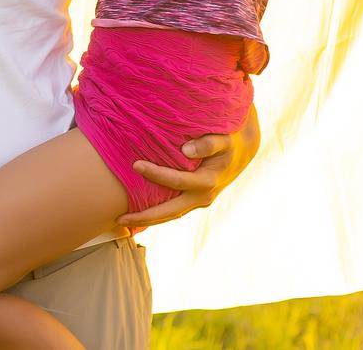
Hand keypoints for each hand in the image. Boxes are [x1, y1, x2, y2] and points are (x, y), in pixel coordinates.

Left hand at [119, 106, 260, 228]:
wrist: (243, 150)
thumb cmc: (230, 141)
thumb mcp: (224, 138)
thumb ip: (208, 143)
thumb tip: (185, 150)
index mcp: (208, 181)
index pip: (177, 181)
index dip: (156, 174)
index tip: (135, 165)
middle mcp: (203, 197)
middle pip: (169, 212)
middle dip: (144, 217)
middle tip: (119, 219)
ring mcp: (199, 202)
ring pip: (170, 215)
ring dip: (148, 221)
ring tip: (123, 224)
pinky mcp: (195, 200)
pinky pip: (173, 210)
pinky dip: (157, 215)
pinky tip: (139, 216)